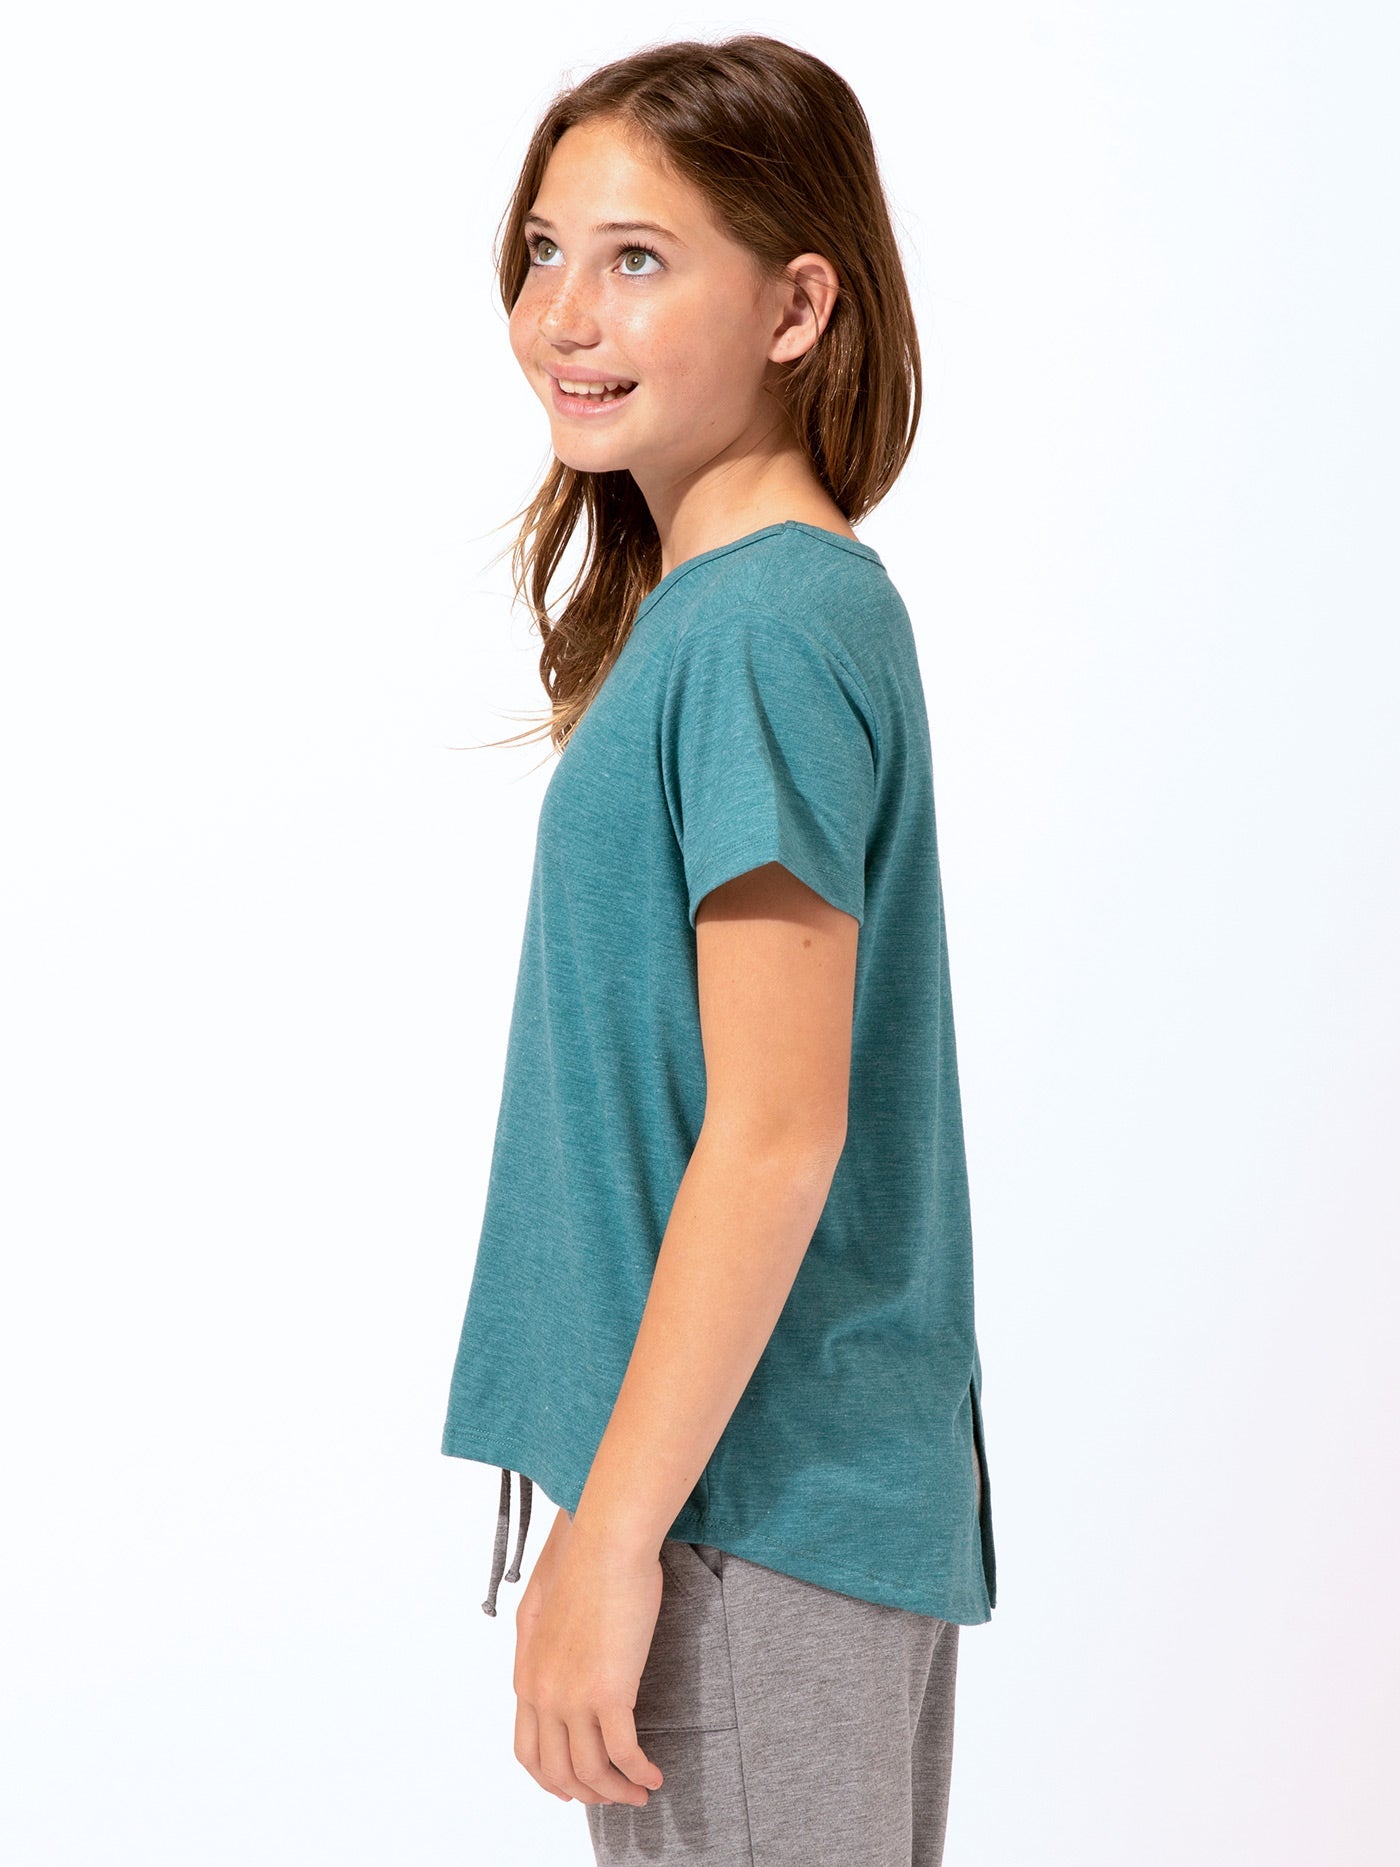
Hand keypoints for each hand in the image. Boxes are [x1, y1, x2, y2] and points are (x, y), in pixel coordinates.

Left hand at [512, 1508, 665, 1806]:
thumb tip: (560, 1665)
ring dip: (617, 1791)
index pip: (529, 1750)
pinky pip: (624, 1753)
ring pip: (591, 1770)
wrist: (606, 1541)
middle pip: (557, 1771)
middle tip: (614, 1796)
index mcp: (526, 1675)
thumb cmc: (582, 1559)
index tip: (576, 1786)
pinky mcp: (609, 1693)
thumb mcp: (543, 1605)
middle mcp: (543, 1694)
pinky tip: (655, 1774)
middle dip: (588, 1793)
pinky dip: (639, 1772)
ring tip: (640, 1793)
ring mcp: (573, 1697)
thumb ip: (542, 1644)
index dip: (552, 1777)